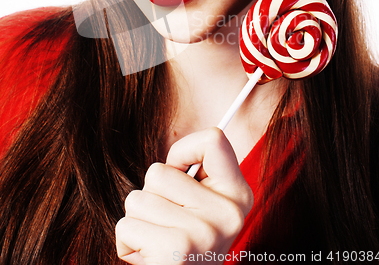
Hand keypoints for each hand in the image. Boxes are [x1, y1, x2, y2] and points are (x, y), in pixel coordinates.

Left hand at [115, 127, 253, 264]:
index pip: (214, 139)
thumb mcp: (206, 207)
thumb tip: (172, 158)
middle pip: (158, 172)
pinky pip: (126, 225)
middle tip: (168, 223)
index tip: (181, 174)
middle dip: (151, 196)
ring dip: (138, 220)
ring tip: (157, 239)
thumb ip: (195, 177)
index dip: (183, 152)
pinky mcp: (176, 252)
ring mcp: (203, 232)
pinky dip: (127, 241)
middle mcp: (228, 212)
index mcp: (238, 194)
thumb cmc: (188, 244)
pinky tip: (149, 254)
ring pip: (137, 198)